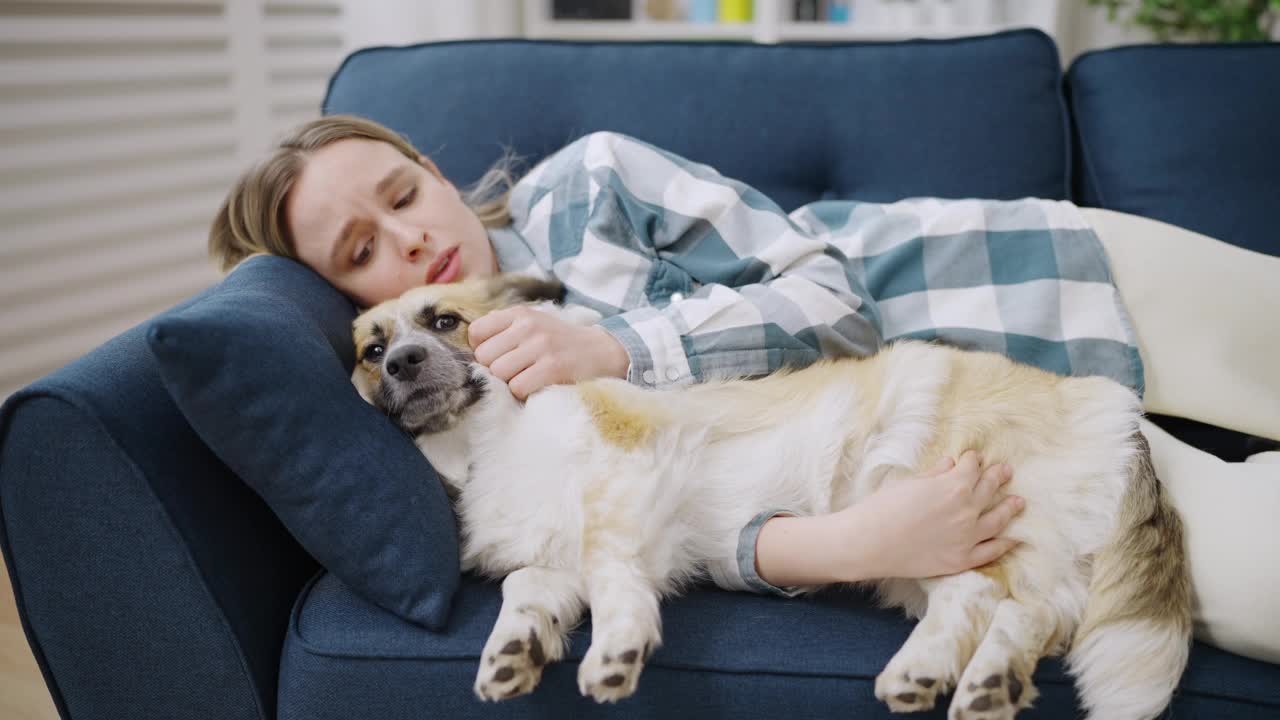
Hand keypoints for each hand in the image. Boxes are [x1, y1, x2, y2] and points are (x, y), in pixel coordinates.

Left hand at [469, 306, 629, 399]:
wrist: (602, 351)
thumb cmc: (560, 342)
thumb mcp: (533, 323)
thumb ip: (503, 328)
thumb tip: (471, 341)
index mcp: (519, 313)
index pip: (477, 332)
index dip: (482, 350)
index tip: (499, 357)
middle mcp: (528, 326)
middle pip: (485, 357)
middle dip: (495, 370)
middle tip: (515, 372)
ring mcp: (541, 346)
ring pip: (498, 373)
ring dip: (509, 383)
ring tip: (526, 379)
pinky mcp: (552, 367)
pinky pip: (517, 387)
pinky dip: (523, 393)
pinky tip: (536, 387)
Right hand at [838, 451, 1023, 579]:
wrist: (868, 542)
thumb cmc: (882, 508)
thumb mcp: (909, 483)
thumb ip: (935, 475)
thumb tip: (951, 464)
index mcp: (954, 486)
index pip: (972, 467)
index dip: (974, 459)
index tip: (974, 457)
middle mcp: (967, 510)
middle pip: (989, 489)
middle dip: (998, 477)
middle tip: (1006, 471)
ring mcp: (967, 537)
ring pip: (998, 519)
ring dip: (1010, 508)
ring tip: (1018, 501)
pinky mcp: (962, 560)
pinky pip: (991, 551)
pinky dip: (1006, 544)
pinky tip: (1014, 538)